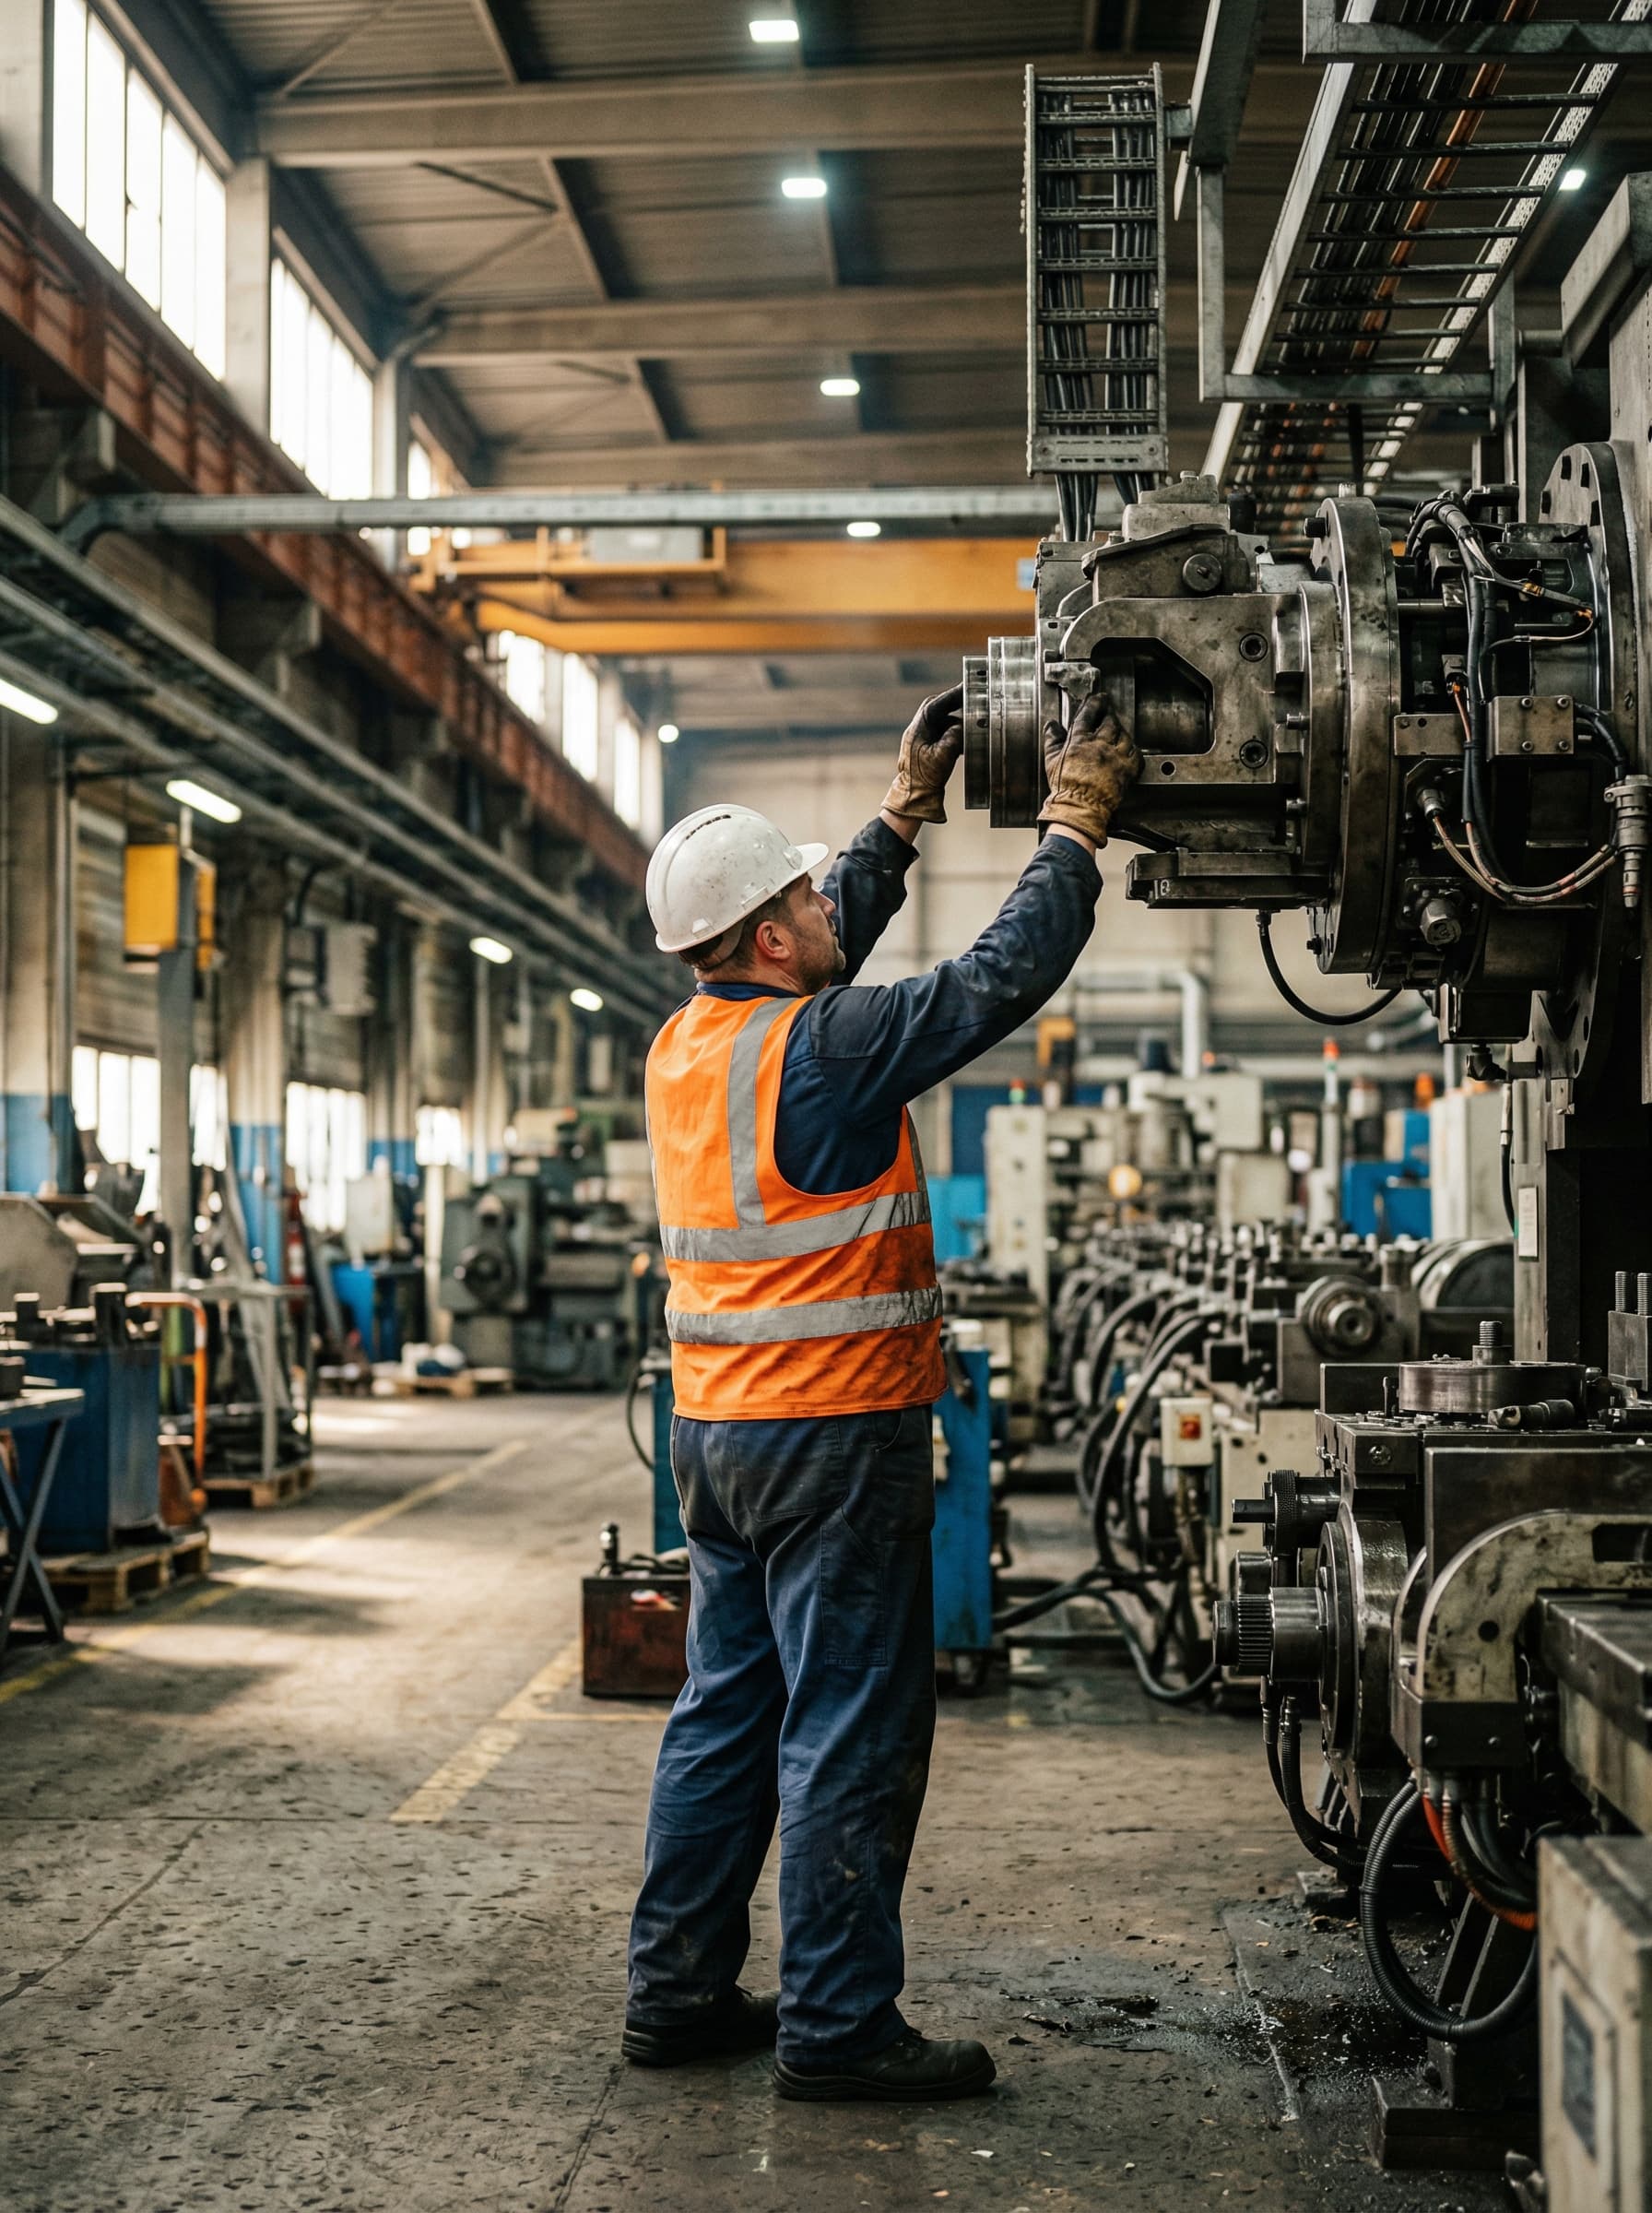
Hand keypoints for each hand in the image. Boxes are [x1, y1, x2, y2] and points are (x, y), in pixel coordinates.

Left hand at [882, 683, 964, 824]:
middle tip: (973, 701)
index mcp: (919, 727)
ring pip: (944, 721)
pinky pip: (945, 734)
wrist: (914, 798)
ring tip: (974, 727)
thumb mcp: (942, 756)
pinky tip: (967, 743)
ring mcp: (924, 737)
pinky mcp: (929, 747)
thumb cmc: (923, 778)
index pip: (938, 703)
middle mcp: (920, 728)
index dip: (954, 693)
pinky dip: (957, 735)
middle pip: (940, 708)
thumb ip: (954, 738)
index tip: (968, 685)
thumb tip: (963, 726)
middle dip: (957, 704)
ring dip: (959, 723)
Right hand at [1037, 693, 1140, 846]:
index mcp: (1079, 740)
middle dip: (1110, 715)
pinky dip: (1133, 748)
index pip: (1089, 713)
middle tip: (1109, 713)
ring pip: (1124, 734)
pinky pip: (1135, 752)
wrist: (1079, 808)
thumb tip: (1052, 725)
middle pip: (1110, 721)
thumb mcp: (1052, 760)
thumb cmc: (1065, 788)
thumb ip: (1053, 740)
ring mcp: (1115, 756)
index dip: (1095, 703)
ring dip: (1121, 731)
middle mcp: (1099, 745)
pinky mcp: (1127, 769)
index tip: (1098, 699)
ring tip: (1117, 732)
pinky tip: (1127, 749)